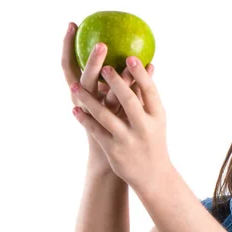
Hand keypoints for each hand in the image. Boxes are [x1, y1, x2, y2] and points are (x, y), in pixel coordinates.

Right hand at [61, 22, 148, 134]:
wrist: (114, 154)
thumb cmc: (110, 122)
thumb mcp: (106, 97)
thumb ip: (111, 76)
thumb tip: (123, 45)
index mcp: (79, 92)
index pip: (69, 65)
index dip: (67, 46)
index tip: (73, 24)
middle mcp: (86, 103)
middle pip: (85, 79)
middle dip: (91, 61)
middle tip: (102, 44)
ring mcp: (102, 116)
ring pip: (108, 95)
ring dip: (120, 77)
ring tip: (129, 59)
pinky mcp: (118, 126)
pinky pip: (130, 103)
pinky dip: (141, 85)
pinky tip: (152, 68)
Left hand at [70, 56, 169, 190]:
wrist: (152, 174)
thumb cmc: (152, 139)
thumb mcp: (155, 119)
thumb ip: (147, 94)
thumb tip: (147, 64)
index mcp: (157, 116)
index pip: (150, 91)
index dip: (141, 74)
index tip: (130, 57)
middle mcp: (144, 127)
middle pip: (129, 101)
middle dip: (116, 82)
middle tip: (104, 66)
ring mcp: (128, 140)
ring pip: (106, 116)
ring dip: (89, 100)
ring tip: (74, 86)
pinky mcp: (114, 151)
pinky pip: (96, 131)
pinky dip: (85, 120)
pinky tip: (74, 109)